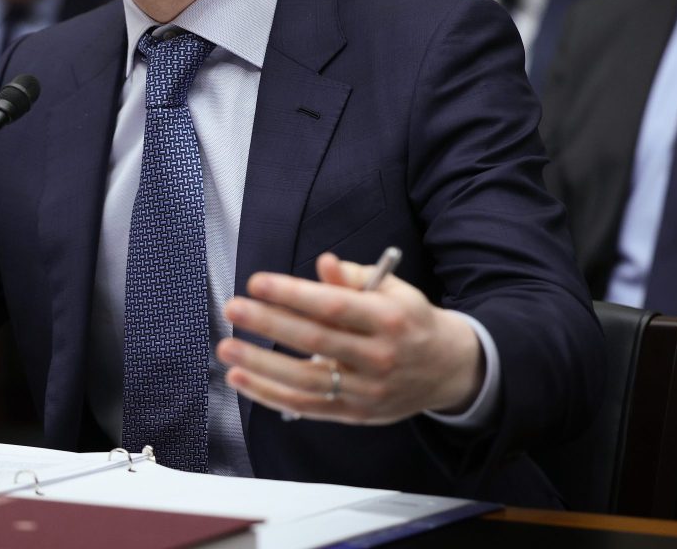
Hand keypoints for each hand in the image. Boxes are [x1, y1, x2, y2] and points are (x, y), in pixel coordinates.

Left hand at [217, 252, 484, 423]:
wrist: (449, 370)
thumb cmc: (410, 321)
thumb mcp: (393, 290)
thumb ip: (353, 277)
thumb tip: (322, 263)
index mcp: (389, 319)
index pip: (335, 306)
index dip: (293, 294)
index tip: (257, 282)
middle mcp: (379, 356)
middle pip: (316, 341)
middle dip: (269, 325)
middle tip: (233, 309)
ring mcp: (366, 390)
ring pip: (307, 380)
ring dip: (261, 366)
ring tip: (227, 349)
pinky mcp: (355, 413)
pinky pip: (307, 407)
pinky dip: (270, 395)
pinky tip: (242, 380)